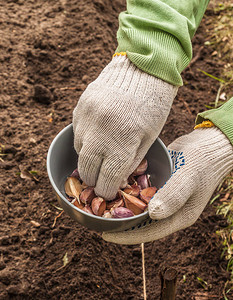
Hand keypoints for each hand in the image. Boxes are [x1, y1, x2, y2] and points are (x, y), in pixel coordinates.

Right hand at [73, 55, 177, 199]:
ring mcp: (87, 118)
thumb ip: (131, 162)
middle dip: (94, 179)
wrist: (142, 69)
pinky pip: (77, 133)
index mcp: (123, 142)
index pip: (106, 180)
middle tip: (101, 179)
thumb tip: (116, 180)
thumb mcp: (149, 138)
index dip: (106, 191)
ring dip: (88, 158)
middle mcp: (100, 132)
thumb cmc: (153, 107)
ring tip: (101, 153)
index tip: (107, 192)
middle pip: (87, 170)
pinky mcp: (80, 107)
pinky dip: (85, 140)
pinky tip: (97, 135)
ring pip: (79, 152)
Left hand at [103, 127, 232, 243]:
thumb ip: (173, 196)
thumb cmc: (202, 162)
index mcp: (178, 216)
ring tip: (99, 202)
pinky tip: (112, 185)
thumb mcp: (189, 178)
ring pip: (138, 207)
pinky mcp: (160, 185)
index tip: (104, 234)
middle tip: (96, 217)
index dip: (126, 235)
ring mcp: (164, 197)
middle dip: (119, 221)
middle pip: (140, 222)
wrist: (209, 145)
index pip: (149, 232)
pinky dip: (127, 191)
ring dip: (121, 206)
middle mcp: (169, 210)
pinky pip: (140, 192)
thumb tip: (152, 214)